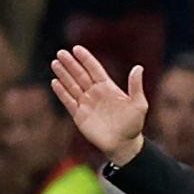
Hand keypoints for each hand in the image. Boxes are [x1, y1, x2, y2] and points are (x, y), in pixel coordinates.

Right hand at [49, 45, 149, 164]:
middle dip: (70, 64)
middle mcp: (95, 93)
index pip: (94, 69)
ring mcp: (86, 103)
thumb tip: (138, 67)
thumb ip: (136, 87)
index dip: (86, 59)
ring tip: (55, 63)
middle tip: (60, 53)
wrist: (123, 144)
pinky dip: (61, 92)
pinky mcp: (79, 115)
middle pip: (80, 75)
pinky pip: (68, 101)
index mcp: (108, 87)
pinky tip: (55, 82)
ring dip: (63, 75)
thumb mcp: (138, 104)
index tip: (76, 49)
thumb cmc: (133, 124)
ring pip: (72, 85)